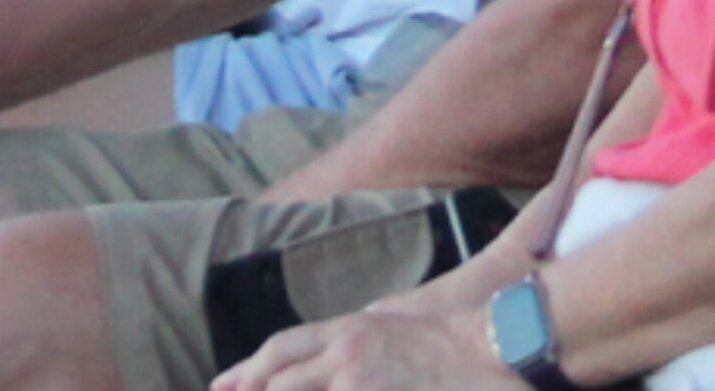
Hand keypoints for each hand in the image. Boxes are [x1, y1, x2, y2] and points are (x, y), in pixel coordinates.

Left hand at [214, 297, 518, 390]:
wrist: (490, 348)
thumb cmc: (447, 342)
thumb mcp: (389, 329)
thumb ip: (351, 345)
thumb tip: (321, 364)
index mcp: (348, 330)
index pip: (282, 348)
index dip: (246, 369)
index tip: (223, 386)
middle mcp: (346, 353)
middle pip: (279, 379)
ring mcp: (358, 381)